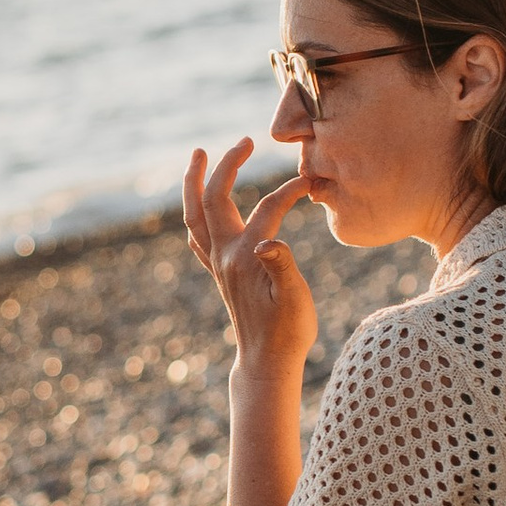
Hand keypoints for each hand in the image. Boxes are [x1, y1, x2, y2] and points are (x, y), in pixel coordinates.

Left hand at [183, 138, 315, 392]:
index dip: (289, 191)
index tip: (311, 182)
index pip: (267, 209)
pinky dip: (196, 214)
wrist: (266, 362)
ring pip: (195, 214)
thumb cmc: (288, 332)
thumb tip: (269, 242)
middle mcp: (225, 256)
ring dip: (194, 182)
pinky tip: (199, 207)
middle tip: (244, 142)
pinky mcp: (220, 275)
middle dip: (226, 166)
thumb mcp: (295, 299)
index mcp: (246, 257)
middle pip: (214, 199)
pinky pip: (198, 236)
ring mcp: (218, 265)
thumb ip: (282, 266)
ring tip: (198, 155)